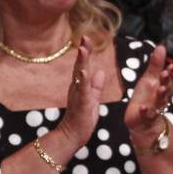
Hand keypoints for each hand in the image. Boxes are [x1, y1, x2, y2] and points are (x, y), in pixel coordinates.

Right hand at [56, 36, 104, 150]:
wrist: (72, 136)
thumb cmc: (82, 118)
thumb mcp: (92, 99)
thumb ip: (95, 85)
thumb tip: (100, 71)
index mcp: (80, 86)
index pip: (84, 66)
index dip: (86, 52)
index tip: (87, 38)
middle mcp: (76, 88)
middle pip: (80, 66)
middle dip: (83, 52)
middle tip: (84, 37)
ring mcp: (77, 95)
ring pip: (79, 76)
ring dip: (81, 63)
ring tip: (83, 50)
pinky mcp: (80, 105)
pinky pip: (82, 92)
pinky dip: (83, 82)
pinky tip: (84, 73)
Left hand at [124, 43, 172, 141]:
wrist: (143, 122)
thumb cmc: (147, 97)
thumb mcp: (150, 79)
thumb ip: (156, 64)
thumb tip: (161, 46)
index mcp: (164, 88)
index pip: (171, 80)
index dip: (172, 74)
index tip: (171, 65)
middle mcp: (162, 98)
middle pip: (167, 89)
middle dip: (166, 81)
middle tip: (165, 72)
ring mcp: (155, 108)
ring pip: (160, 102)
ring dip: (160, 95)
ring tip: (160, 88)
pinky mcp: (145, 118)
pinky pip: (146, 115)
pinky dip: (145, 112)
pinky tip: (143, 107)